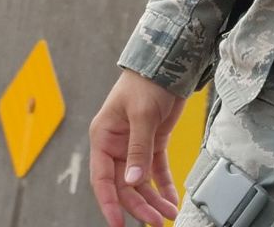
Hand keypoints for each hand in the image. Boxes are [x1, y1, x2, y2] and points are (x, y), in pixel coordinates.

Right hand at [89, 69, 186, 226]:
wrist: (167, 63)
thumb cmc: (145, 82)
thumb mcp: (141, 115)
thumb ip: (138, 150)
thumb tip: (132, 181)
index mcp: (103, 138)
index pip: (102, 179)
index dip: (109, 204)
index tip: (117, 224)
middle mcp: (116, 146)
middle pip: (124, 185)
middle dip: (140, 205)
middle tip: (156, 221)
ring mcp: (135, 146)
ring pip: (141, 182)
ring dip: (153, 199)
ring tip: (168, 214)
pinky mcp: (153, 143)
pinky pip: (157, 171)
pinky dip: (164, 186)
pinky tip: (171, 198)